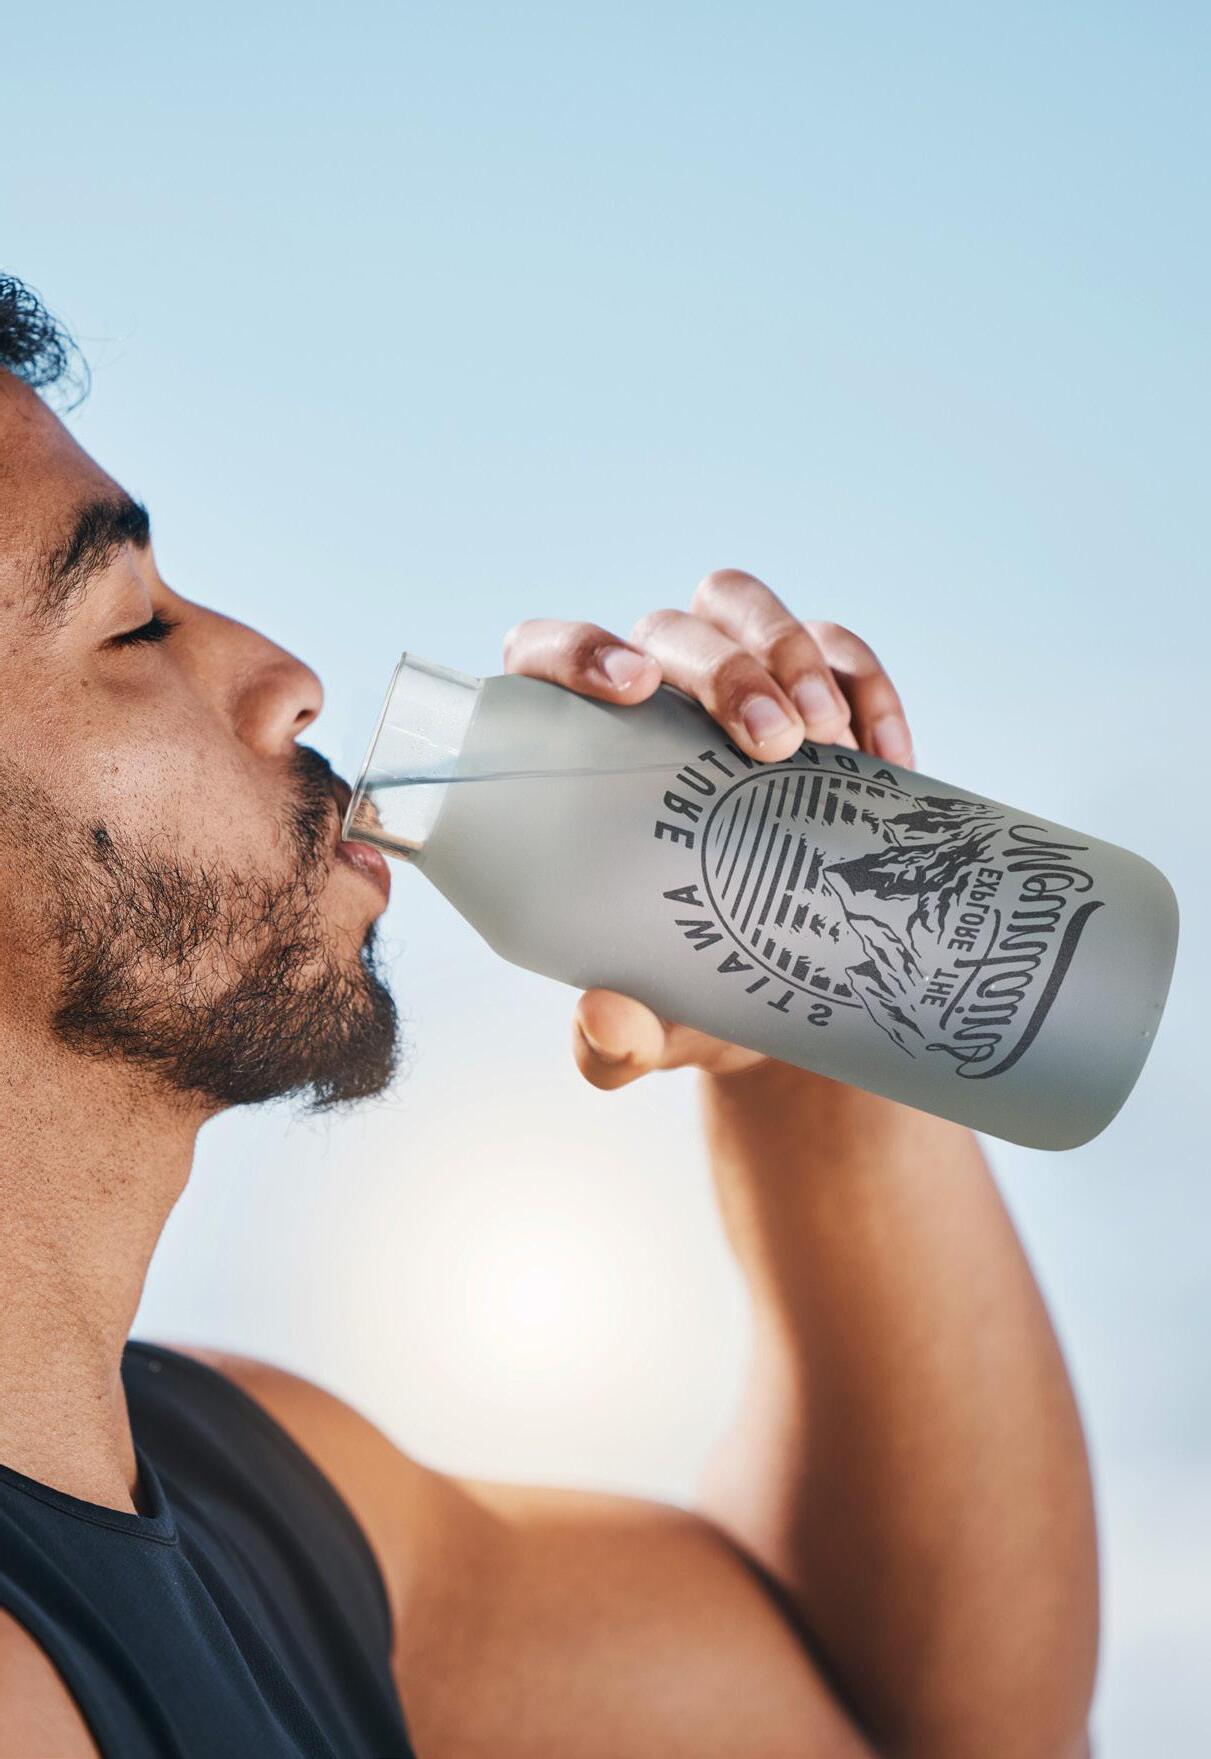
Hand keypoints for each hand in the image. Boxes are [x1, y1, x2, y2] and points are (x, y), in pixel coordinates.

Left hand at [502, 569, 914, 1087]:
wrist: (798, 993)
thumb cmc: (694, 994)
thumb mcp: (656, 1023)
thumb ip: (616, 1038)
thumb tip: (604, 1027)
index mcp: (578, 753)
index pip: (546, 658)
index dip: (573, 650)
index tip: (629, 689)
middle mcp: (647, 697)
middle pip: (667, 627)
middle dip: (722, 668)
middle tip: (771, 746)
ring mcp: (733, 683)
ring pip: (740, 605)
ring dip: (788, 652)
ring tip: (828, 740)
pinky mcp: (816, 690)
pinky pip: (837, 646)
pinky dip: (865, 684)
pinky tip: (889, 756)